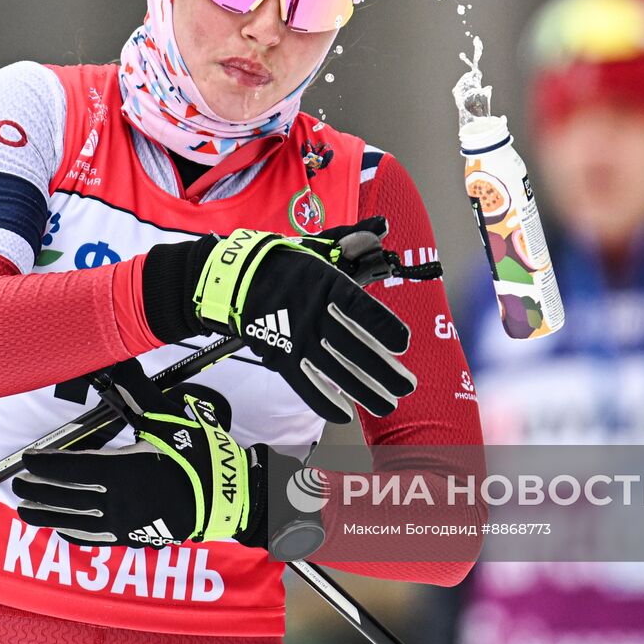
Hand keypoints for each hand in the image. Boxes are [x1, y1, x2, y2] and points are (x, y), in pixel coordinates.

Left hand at [13, 362, 315, 555]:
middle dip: (40, 492)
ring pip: (77, 521)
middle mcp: (118, 500)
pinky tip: (62, 531)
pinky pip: (97, 538)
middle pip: (68, 497)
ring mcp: (126, 522)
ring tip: (27, 512)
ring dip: (50, 516)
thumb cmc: (197, 455)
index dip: (46, 466)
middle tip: (17, 487)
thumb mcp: (165, 418)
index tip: (25, 463)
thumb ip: (134, 391)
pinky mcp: (137, 535)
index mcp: (122, 470)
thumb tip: (113, 362)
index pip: (72, 468)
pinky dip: (75, 535)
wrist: (228, 494)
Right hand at [140, 217, 415, 423]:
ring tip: (388, 405)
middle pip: (356, 347)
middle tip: (407, 385)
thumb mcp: (317, 250)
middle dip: (384, 370)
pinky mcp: (281, 358)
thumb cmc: (285, 265)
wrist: (236, 280)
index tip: (404, 344)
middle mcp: (315, 315)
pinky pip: (304, 385)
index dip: (384, 327)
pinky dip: (324, 401)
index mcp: (326, 285)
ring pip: (337, 372)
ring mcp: (298, 340)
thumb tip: (379, 229)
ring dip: (364, 391)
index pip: (361, 309)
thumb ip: (349, 245)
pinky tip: (345, 414)